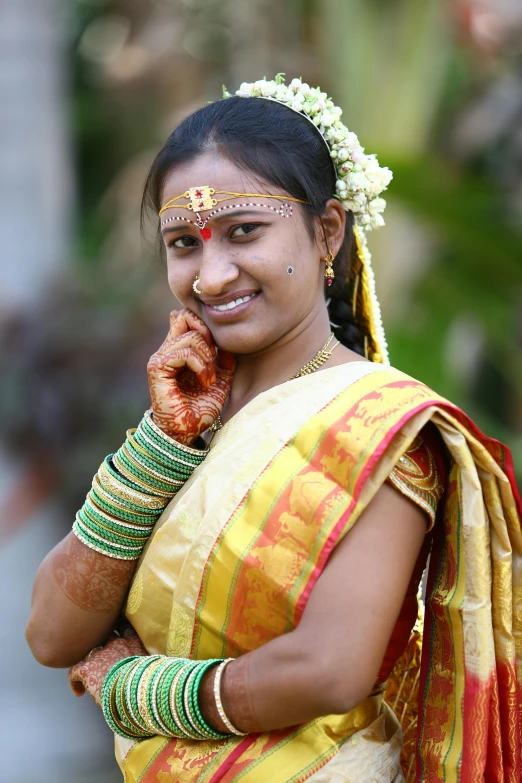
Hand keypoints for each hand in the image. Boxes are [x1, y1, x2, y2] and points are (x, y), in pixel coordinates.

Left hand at [68, 627, 146, 706]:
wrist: (135, 694)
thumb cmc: (148, 684)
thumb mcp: (153, 669)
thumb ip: (146, 664)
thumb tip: (149, 672)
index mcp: (133, 643)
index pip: (125, 629)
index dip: (120, 630)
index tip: (119, 635)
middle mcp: (116, 644)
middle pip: (105, 635)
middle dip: (103, 642)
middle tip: (102, 655)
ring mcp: (100, 654)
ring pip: (90, 653)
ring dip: (91, 663)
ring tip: (91, 675)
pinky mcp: (86, 668)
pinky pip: (74, 672)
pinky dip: (75, 683)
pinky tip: (80, 693)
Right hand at [147, 309, 234, 444]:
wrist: (186, 432)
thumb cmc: (200, 410)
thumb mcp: (220, 382)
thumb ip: (223, 362)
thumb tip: (228, 345)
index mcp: (179, 351)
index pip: (185, 318)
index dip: (204, 325)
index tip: (216, 351)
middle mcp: (167, 350)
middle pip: (183, 316)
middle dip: (206, 333)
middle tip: (213, 359)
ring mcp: (160, 357)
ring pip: (190, 335)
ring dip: (207, 357)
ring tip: (209, 378)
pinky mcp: (158, 367)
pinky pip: (185, 351)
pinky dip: (201, 365)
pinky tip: (204, 381)